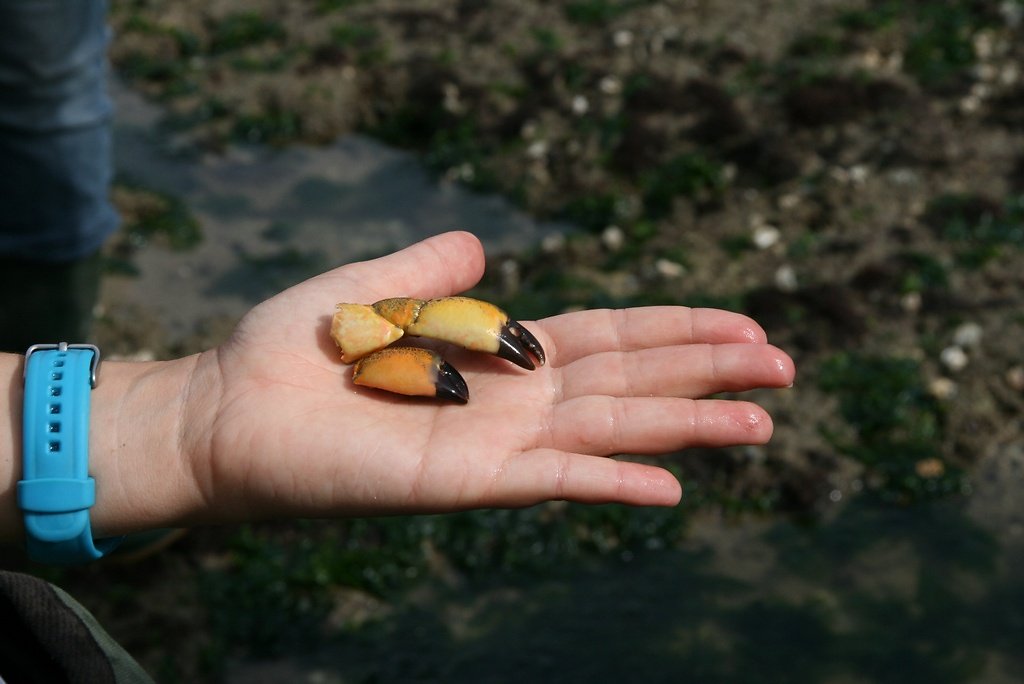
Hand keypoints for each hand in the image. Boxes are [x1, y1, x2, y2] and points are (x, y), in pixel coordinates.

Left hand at [169, 231, 794, 525]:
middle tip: (787, 366)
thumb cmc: (291, 352)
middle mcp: (511, 402)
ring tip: (765, 420)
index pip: (607, 338)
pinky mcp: (466, 480)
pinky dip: (613, 483)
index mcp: (498, 353)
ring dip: (688, 424)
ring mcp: (495, 444)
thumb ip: (430, 266)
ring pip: (611, 429)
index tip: (742, 322)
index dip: (674, 329)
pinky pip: (554, 480)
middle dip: (708, 369)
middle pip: (629, 380)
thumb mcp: (369, 286)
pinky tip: (673, 484)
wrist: (227, 409)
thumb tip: (484, 244)